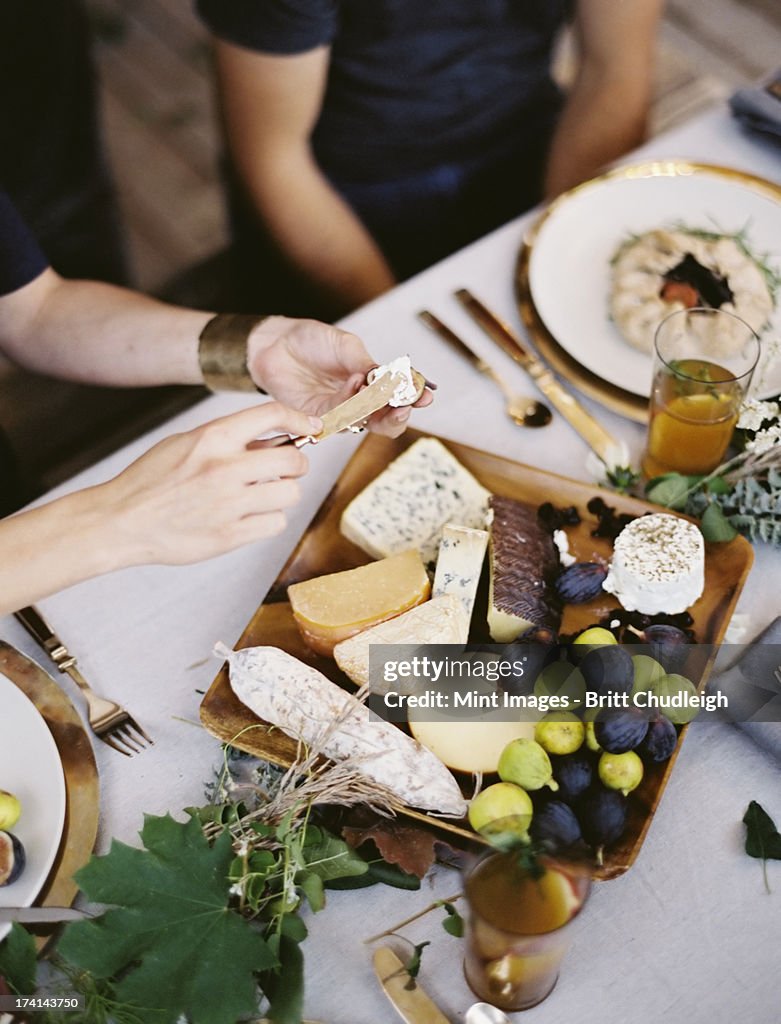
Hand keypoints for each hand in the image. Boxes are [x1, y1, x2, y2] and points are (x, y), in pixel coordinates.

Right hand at [95, 403, 320, 565]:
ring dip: (281, 495)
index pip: (272, 415)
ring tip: (259, 496)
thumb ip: (229, 440)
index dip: (301, 419)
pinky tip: (249, 517)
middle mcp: (224, 468)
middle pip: (294, 461)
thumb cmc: (151, 481)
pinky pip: (275, 524)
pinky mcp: (230, 536)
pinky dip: (267, 520)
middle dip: (296, 465)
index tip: (312, 427)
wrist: (122, 520)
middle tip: (285, 470)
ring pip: (290, 494)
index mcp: (212, 438)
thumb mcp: (186, 443)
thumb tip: (276, 440)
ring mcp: (229, 504)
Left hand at [248, 316, 432, 437]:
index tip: (426, 395)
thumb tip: (390, 378)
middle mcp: (359, 402)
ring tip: (376, 384)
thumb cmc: (312, 342)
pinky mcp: (320, 417)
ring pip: (366, 422)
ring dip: (375, 406)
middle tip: (405, 405)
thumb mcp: (346, 346)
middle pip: (387, 422)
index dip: (414, 398)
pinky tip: (355, 381)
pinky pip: (341, 416)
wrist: (277, 344)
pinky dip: (351, 400)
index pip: (398, 397)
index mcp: (372, 383)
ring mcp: (340, 412)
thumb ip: (367, 364)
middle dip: (399, 416)